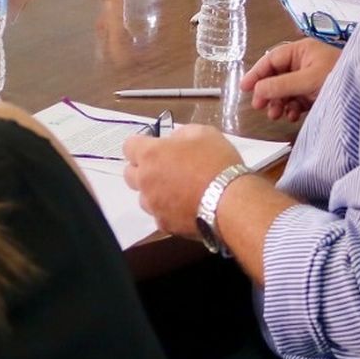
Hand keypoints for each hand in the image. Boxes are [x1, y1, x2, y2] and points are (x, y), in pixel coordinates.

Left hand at [122, 124, 242, 238]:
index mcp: (151, 155)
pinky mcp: (165, 224)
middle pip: (130, 174)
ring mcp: (153, 205)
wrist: (231, 201)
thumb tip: (173, 142)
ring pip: (144, 197)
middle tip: (165, 168)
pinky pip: (159, 215)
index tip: (156, 146)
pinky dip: (168, 210)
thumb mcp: (203, 133)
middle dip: (142, 169)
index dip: (141, 145)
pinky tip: (186, 207)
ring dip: (154, 192)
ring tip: (178, 190)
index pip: (128, 146)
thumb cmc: (217, 162)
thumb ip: (181, 135)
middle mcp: (145, 181)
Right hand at [242, 39, 341, 120]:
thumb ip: (281, 85)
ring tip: (276, 115)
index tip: (244, 88)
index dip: (257, 73)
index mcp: (301, 51)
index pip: (271, 59)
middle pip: (276, 76)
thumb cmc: (337, 78)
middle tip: (260, 107)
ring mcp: (310, 78)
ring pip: (285, 90)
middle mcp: (304, 62)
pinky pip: (296, 99)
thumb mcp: (307, 81)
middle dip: (268, 92)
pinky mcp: (315, 93)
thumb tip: (257, 90)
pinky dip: (291, 108)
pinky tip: (292, 116)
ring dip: (279, 103)